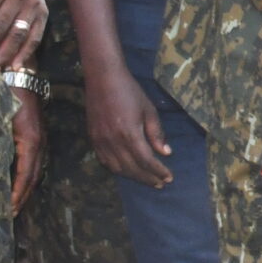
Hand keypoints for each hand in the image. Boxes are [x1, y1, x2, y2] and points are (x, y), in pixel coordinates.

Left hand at [9, 87, 43, 213]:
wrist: (20, 72)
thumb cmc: (5, 92)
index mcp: (30, 140)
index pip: (25, 174)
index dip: (17, 193)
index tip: (9, 209)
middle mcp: (39, 142)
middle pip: (34, 176)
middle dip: (23, 196)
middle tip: (11, 215)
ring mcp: (40, 138)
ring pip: (36, 170)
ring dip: (26, 189)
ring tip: (16, 204)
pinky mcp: (36, 135)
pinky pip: (34, 161)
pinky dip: (27, 176)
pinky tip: (20, 183)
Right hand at [86, 63, 171, 187]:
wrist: (103, 79)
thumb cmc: (130, 92)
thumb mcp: (149, 110)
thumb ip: (157, 134)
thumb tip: (166, 153)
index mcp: (129, 133)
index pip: (146, 160)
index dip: (158, 171)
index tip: (169, 177)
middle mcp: (113, 140)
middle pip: (131, 168)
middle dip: (147, 178)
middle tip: (160, 183)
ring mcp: (100, 141)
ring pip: (117, 168)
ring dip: (133, 176)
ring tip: (147, 179)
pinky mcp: (92, 138)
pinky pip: (104, 160)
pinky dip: (116, 169)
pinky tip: (127, 170)